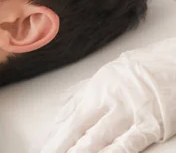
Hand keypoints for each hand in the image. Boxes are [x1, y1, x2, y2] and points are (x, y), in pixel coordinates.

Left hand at [40, 38, 175, 152]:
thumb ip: (80, 97)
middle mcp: (109, 101)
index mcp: (96, 90)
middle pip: (79, 128)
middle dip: (62, 145)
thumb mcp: (103, 78)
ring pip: (100, 137)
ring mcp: (130, 113)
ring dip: (82, 151)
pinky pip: (130, 143)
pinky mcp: (151, 125)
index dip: (56, 135)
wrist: (173, 63)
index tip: (44, 147)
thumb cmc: (137, 71)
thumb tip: (59, 117)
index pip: (70, 118)